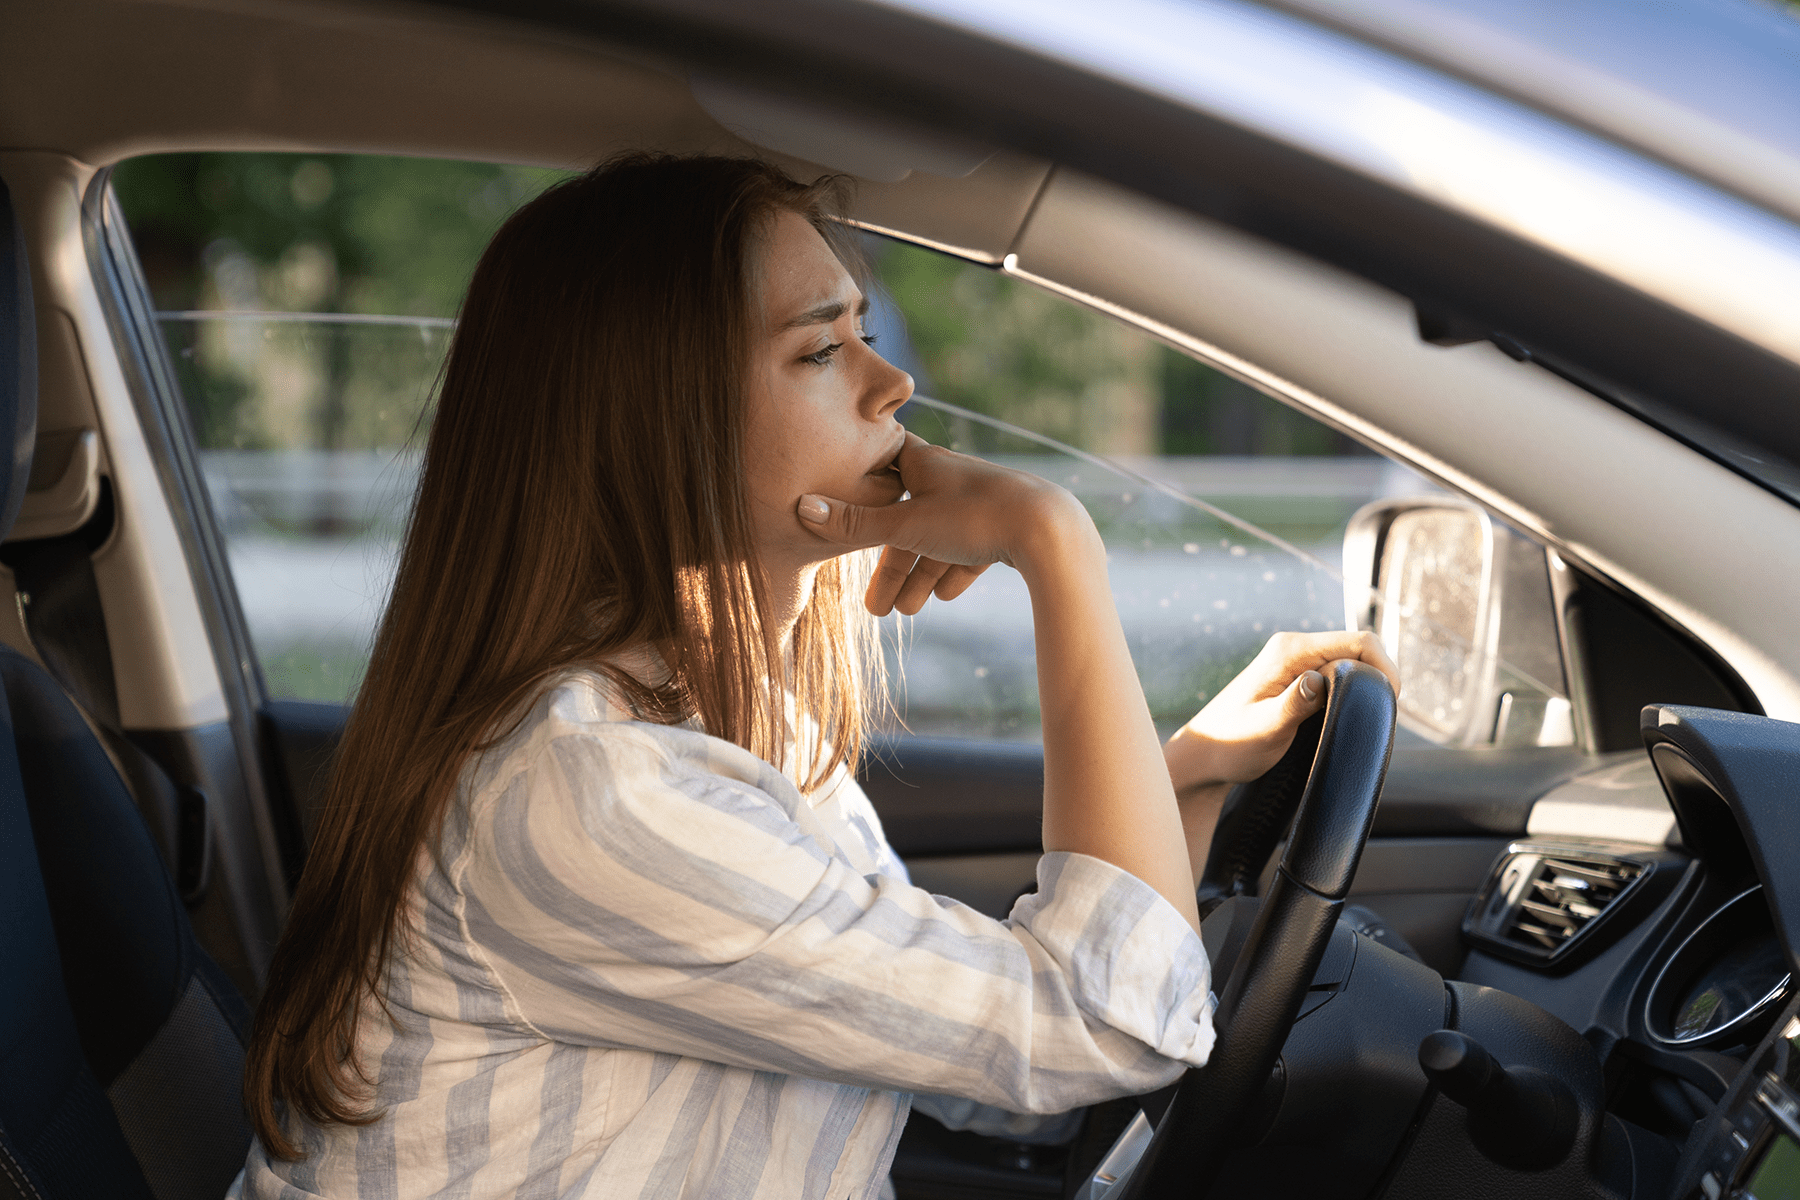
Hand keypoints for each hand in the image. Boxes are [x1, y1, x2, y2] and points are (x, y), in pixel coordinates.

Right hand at [796, 432, 1089, 614]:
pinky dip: (954, 571)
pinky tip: (946, 595)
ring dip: (921, 576)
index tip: (842, 508)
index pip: (882, 471)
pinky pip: (971, 548)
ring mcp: (981, 501)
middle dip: (893, 565)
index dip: (860, 491)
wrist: (1050, 530)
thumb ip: (854, 524)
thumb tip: (801, 509)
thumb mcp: (906, 526)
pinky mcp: (1006, 525)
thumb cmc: (974, 517)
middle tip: (876, 608)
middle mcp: (950, 478)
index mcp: (923, 464)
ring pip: (939, 541)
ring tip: (909, 613)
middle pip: (908, 521)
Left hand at [1164, 630, 1399, 797]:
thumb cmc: (1230, 745)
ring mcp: (1296, 663)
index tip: (1390, 701)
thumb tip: (1319, 681)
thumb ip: (1294, 704)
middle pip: (1359, 650)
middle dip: (1377, 679)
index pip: (1358, 641)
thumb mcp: (1265, 729)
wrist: (1205, 757)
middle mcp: (1295, 649)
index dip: (1384, 667)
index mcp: (1289, 651)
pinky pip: (1337, 678)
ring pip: (1350, 665)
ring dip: (1364, 688)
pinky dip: (1351, 694)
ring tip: (1364, 720)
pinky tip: (1348, 718)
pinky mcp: (1298, 680)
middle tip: (1379, 717)